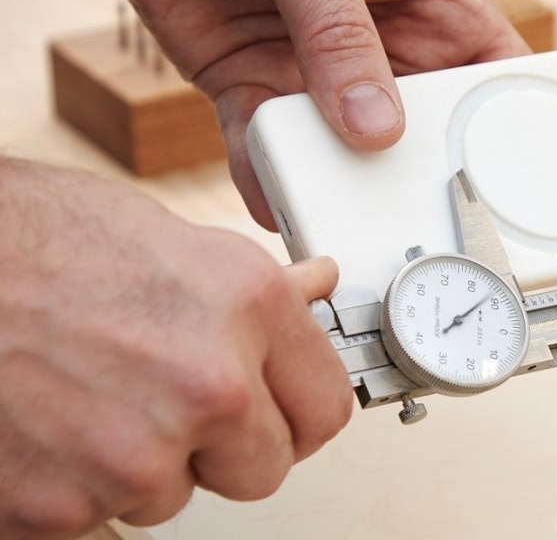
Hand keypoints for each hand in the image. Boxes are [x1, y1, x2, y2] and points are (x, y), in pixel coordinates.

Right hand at [0, 158, 351, 537]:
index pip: (326, 411)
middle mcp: (208, 386)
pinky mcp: (64, 506)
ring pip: (175, 495)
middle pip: (262, 470)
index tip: (279, 412)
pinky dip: (82, 486)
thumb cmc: (39, 238)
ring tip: (95, 394)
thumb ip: (258, 288)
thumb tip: (314, 290)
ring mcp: (136, 454)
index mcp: (248, 311)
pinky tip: (55, 425)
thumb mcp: (174, 242)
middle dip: (226, 446)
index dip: (298, 413)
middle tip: (173, 399)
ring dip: (146, 463)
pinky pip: (104, 516)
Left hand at [95, 0, 531, 228]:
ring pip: (340, 151)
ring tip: (339, 227)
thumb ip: (342, 38)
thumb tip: (374, 130)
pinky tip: (271, 200)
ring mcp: (317, 71)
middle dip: (413, 180)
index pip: (488, 77)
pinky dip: (265, 174)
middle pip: (417, 134)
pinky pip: (265, 143)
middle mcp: (380, 47)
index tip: (506, 194)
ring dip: (336, 188)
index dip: (506, 133)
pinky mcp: (252, 83)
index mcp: (428, 3)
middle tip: (413, 231)